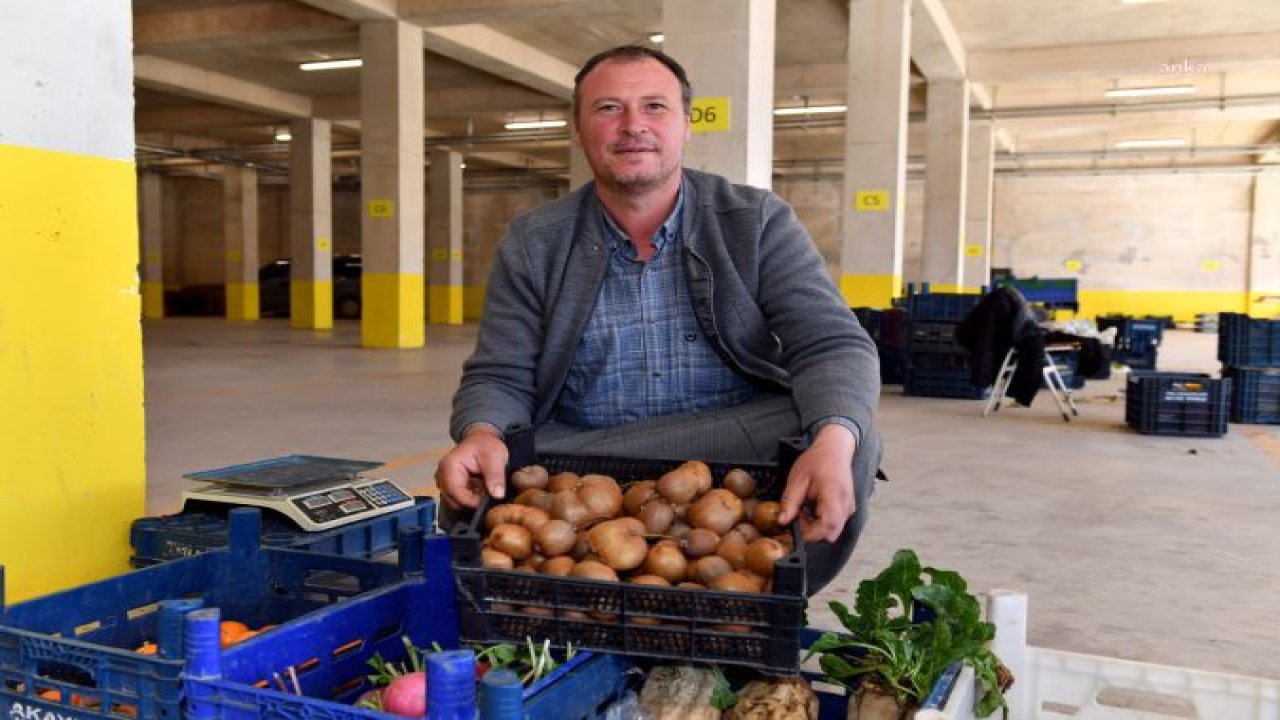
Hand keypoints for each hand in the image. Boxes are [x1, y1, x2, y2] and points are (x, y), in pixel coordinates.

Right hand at [434, 426, 508, 510]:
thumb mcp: (495, 457)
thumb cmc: (487, 446)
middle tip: (487, 489)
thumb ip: (495, 476)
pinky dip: (469, 497)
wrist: (482, 441)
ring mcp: (443, 481)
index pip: (456, 493)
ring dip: (471, 499)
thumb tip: (497, 495)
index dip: (473, 500)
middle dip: (472, 500)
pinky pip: (458, 499)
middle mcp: (441, 475)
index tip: (488, 497)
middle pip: (454, 500)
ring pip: (456, 502)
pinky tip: (478, 487)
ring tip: (482, 486)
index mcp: (449, 467)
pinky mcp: (448, 486)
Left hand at [777, 423, 856, 542]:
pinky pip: (835, 524)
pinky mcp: (847, 509)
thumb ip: (790, 502)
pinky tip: (812, 508)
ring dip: (816, 527)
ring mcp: (849, 508)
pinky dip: (822, 522)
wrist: (835, 449)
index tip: (794, 525)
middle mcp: (846, 506)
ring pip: (833, 531)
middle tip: (797, 515)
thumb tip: (782, 522)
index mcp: (834, 496)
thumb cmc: (817, 461)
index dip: (809, 532)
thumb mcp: (797, 479)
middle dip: (812, 532)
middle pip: (831, 534)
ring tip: (804, 509)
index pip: (826, 527)